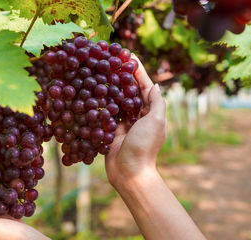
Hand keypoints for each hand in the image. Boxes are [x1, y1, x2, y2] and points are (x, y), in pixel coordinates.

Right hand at [105, 55, 166, 188]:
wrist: (130, 173)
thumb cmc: (145, 146)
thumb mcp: (156, 121)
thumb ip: (156, 102)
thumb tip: (155, 85)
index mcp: (151, 112)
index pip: (145, 86)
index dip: (138, 71)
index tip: (129, 55)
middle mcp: (139, 116)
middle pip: (130, 91)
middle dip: (122, 76)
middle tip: (111, 60)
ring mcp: (124, 123)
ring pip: (117, 100)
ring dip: (111, 87)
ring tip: (101, 71)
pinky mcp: (112, 131)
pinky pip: (107, 113)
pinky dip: (102, 103)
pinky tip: (93, 91)